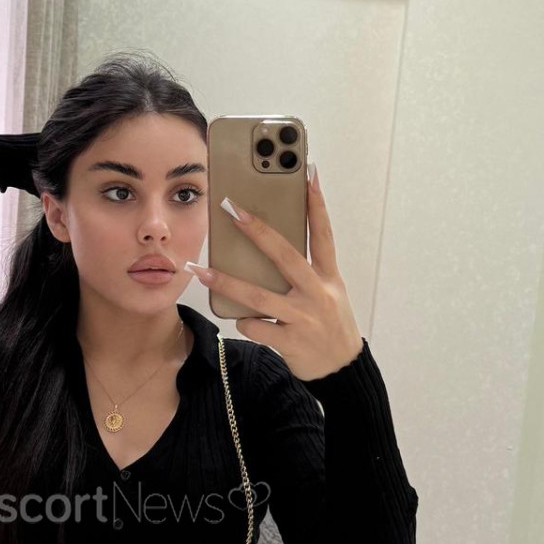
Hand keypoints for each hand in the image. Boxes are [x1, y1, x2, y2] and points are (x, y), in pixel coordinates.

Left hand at [189, 168, 363, 381]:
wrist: (342, 370)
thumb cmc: (330, 325)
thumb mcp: (329, 293)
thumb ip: (307, 273)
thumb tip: (271, 249)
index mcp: (328, 277)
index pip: (323, 234)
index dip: (317, 204)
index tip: (308, 173)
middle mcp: (317, 293)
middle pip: (285, 255)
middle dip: (258, 231)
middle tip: (233, 210)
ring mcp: (303, 318)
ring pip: (258, 296)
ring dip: (226, 282)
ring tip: (201, 271)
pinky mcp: (290, 341)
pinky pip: (256, 327)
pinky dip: (245, 322)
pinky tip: (244, 322)